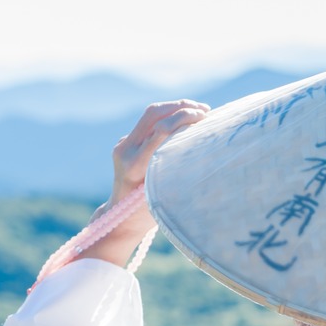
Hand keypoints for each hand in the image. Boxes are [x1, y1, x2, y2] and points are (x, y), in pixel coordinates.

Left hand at [79, 100, 209, 266]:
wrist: (119, 219)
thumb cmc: (147, 215)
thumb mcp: (165, 196)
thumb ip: (176, 171)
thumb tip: (203, 147)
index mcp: (135, 164)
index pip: (161, 129)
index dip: (184, 118)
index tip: (205, 118)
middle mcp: (125, 150)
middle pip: (153, 114)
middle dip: (180, 106)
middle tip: (204, 110)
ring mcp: (123, 144)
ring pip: (150, 114)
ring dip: (175, 108)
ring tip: (198, 110)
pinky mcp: (126, 142)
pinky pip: (148, 122)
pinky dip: (169, 117)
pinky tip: (185, 121)